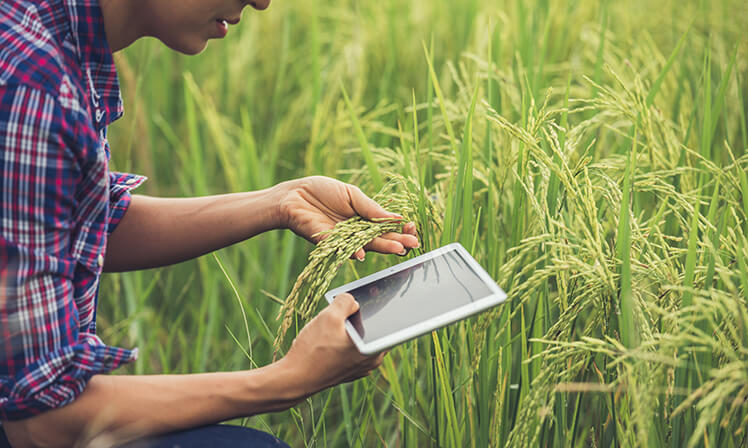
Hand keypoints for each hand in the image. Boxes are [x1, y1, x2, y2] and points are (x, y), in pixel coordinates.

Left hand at [275, 176, 418, 259]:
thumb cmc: (321, 191)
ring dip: (382, 248)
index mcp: (363, 218)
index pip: (386, 227)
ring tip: (398, 248)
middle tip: (412, 244)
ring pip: (365, 246)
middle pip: (380, 239)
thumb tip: (395, 218)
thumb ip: (370, 207)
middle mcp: (355, 232)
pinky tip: (362, 253)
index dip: (399, 228)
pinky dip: (351, 251)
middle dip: (397, 241)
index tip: (411, 227)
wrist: (293, 195)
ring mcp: (342, 239)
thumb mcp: (351, 194)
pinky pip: (341, 249)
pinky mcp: (326, 243)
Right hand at [279, 293, 384, 394]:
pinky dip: (341, 341)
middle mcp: (372, 361)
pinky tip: (324, 338)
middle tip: (343, 308)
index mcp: (375, 348)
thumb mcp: (329, 316)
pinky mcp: (348, 372)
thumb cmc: (313, 350)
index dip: (380, 306)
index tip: (374, 295)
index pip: (388, 321)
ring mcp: (361, 368)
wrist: (294, 379)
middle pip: (372, 328)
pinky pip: (349, 349)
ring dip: (347, 329)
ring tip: (328, 325)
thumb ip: (346, 301)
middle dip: (358, 317)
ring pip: (359, 338)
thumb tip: (353, 300)